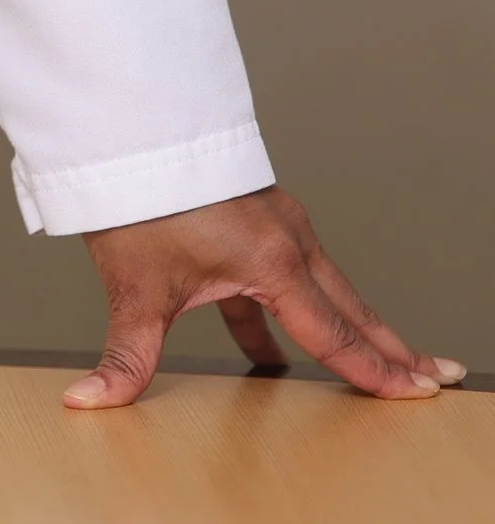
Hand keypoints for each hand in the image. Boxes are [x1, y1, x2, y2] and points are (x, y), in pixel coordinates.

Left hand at [67, 185, 466, 410]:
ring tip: (376, 361)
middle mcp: (287, 240)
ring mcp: (273, 223)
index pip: (335, 334)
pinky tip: (270, 350)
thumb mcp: (135, 289)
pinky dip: (297, 310)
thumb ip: (124, 356)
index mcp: (272, 263)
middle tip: (432, 377)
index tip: (416, 393)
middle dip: (392, 348)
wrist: (127, 124)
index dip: (376, 371)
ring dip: (352, 327)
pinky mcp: (253, 215)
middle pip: (351, 309)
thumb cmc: (138, 195)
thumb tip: (92, 399)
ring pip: (325, 288)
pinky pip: (289, 273)